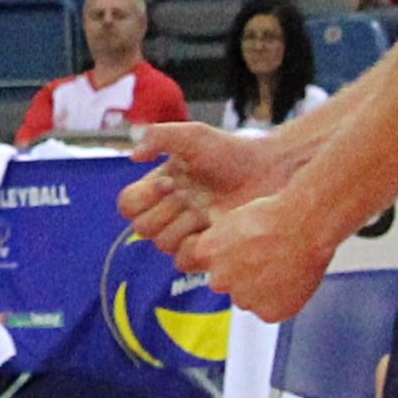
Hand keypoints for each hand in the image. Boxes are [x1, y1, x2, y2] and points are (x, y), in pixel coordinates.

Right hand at [120, 119, 293, 261]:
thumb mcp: (192, 135)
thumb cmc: (231, 151)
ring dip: (183, 226)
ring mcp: (188, 233)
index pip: (128, 205)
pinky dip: (196, 246)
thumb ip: (158, 137)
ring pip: (163, 245)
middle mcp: (169, 213)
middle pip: (142, 228)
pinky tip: (214, 228)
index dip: (142, 198)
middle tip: (191, 196)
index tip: (169, 183)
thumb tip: (133, 157)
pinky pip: (184, 261)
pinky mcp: (208, 250)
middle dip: (166, 210)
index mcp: (159, 188)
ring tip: (207, 210)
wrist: (269, 171)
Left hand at [176, 193, 345, 323]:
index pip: (194, 263)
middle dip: (239, 276)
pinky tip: (291, 280)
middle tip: (264, 259)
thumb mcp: (234, 220)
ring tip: (282, 267)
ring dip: (260, 290)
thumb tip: (223, 256)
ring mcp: (243, 299)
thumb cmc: (276, 215)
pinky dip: (280, 301)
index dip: (216, 258)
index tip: (230, 253)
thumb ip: (221, 244)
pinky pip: (270, 310)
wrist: (306, 226)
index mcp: (206, 252)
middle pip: (225, 283)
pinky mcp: (268, 312)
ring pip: (248, 298)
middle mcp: (219, 280)